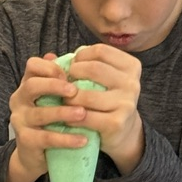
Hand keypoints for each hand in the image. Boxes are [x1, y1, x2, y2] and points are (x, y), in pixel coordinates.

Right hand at [6, 54, 89, 181]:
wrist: (36, 154)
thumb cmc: (50, 120)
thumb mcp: (56, 99)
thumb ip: (63, 81)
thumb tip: (78, 57)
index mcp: (27, 84)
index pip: (32, 65)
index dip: (50, 67)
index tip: (70, 74)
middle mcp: (19, 100)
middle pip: (32, 86)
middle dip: (54, 86)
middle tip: (75, 91)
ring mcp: (20, 121)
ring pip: (40, 114)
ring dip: (63, 113)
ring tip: (82, 114)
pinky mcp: (26, 141)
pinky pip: (47, 138)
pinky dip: (66, 139)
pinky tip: (83, 139)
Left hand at [66, 44, 143, 174]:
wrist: (122, 131)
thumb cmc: (107, 98)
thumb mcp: (103, 78)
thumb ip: (82, 63)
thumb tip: (49, 58)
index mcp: (131, 66)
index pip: (101, 51)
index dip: (81, 56)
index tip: (73, 66)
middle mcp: (132, 83)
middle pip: (94, 69)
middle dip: (73, 74)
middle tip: (65, 83)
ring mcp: (126, 104)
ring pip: (87, 95)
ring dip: (69, 98)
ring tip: (64, 101)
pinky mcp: (117, 123)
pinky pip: (86, 117)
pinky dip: (72, 117)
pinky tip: (68, 118)